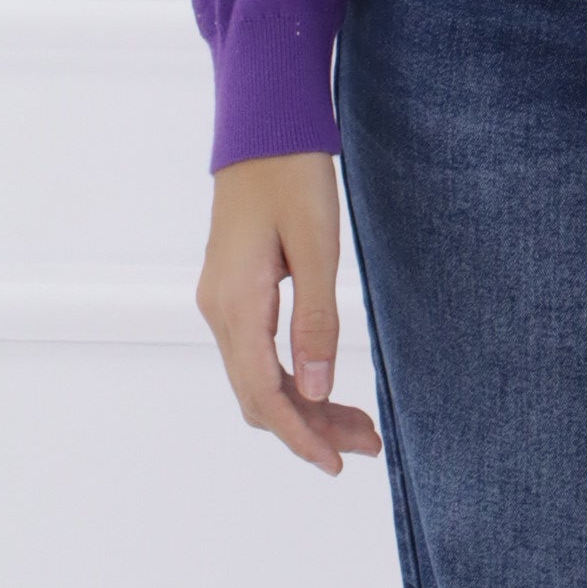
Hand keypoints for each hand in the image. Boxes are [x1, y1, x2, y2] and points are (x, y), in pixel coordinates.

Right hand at [197, 151, 382, 474]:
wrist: (263, 124)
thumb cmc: (293, 173)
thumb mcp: (316, 244)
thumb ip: (315, 320)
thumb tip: (315, 391)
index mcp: (236, 305)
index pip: (264, 395)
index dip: (301, 436)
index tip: (337, 463)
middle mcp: (219, 311)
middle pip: (260, 395)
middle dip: (310, 427)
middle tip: (366, 445)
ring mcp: (223, 302)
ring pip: (259, 377)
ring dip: (304, 405)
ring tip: (356, 426)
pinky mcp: (234, 291)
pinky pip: (257, 353)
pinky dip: (291, 377)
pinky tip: (322, 385)